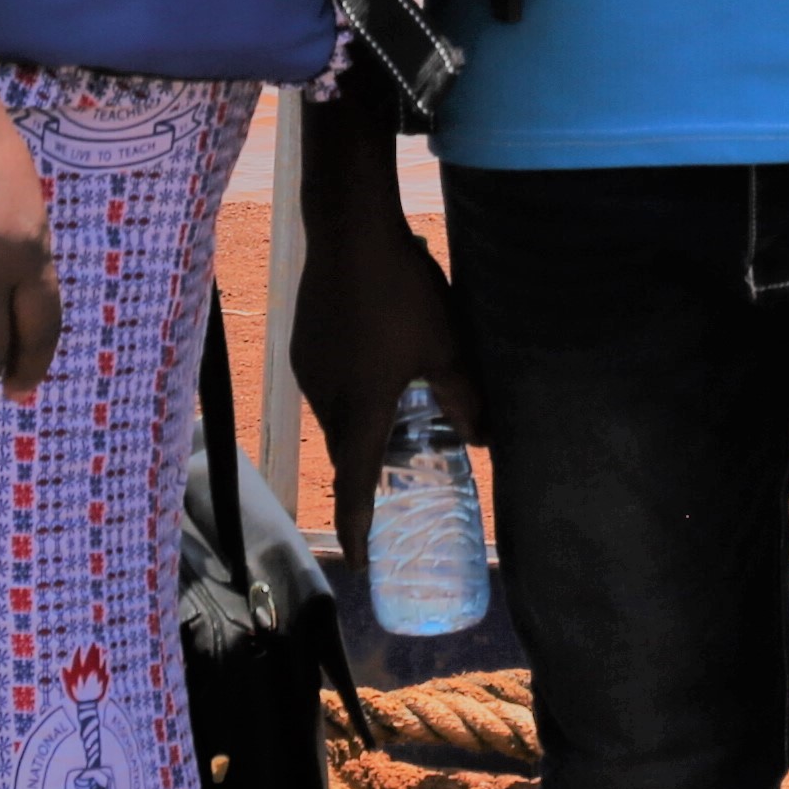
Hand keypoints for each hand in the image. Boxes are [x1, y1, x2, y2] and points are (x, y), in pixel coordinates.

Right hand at [291, 185, 477, 576]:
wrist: (348, 227)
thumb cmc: (402, 293)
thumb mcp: (448, 348)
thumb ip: (465, 398)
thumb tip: (484, 440)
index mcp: (359, 413)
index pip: (352, 490)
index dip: (356, 530)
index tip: (360, 561)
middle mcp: (325, 400)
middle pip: (344, 452)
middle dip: (366, 473)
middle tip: (395, 484)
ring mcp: (309, 369)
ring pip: (336, 414)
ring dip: (360, 424)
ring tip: (393, 418)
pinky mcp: (304, 341)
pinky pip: (327, 383)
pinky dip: (349, 391)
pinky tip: (375, 364)